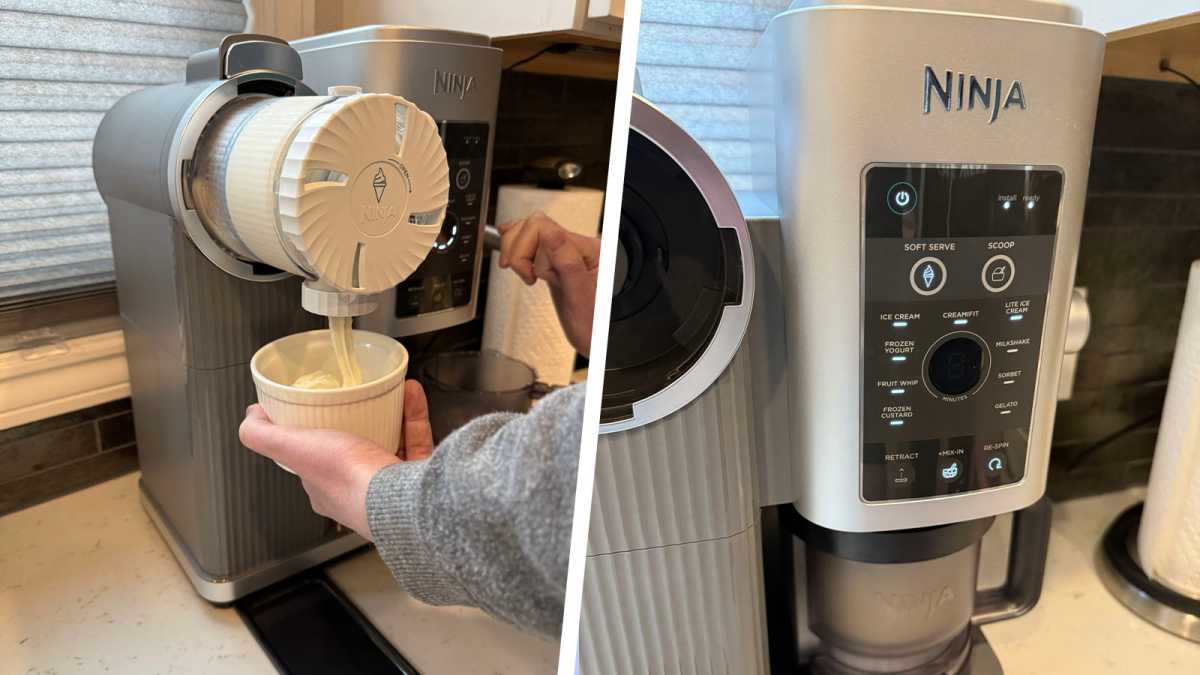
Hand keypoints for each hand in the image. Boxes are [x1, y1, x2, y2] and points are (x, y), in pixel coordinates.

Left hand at [238, 380, 434, 539]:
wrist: (401, 498)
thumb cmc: (349, 479)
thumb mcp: (294, 448)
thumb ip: (264, 436)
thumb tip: (249, 419)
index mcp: (325, 491)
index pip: (312, 462)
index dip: (310, 436)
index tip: (315, 411)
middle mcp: (358, 492)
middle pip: (352, 453)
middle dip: (356, 424)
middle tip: (356, 399)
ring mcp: (390, 486)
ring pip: (388, 445)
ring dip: (388, 415)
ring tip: (386, 392)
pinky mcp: (418, 477)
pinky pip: (415, 440)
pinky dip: (412, 415)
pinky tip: (410, 394)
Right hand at [497, 211, 599, 355]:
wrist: (599, 343)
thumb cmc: (595, 328)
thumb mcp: (580, 298)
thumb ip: (567, 262)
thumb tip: (550, 233)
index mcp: (591, 250)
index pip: (543, 227)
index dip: (525, 249)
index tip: (528, 274)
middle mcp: (580, 247)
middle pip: (534, 226)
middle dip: (520, 250)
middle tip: (525, 275)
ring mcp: (568, 253)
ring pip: (531, 232)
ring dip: (518, 251)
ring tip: (524, 273)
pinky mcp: (558, 262)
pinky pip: (535, 243)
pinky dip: (521, 250)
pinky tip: (517, 257)